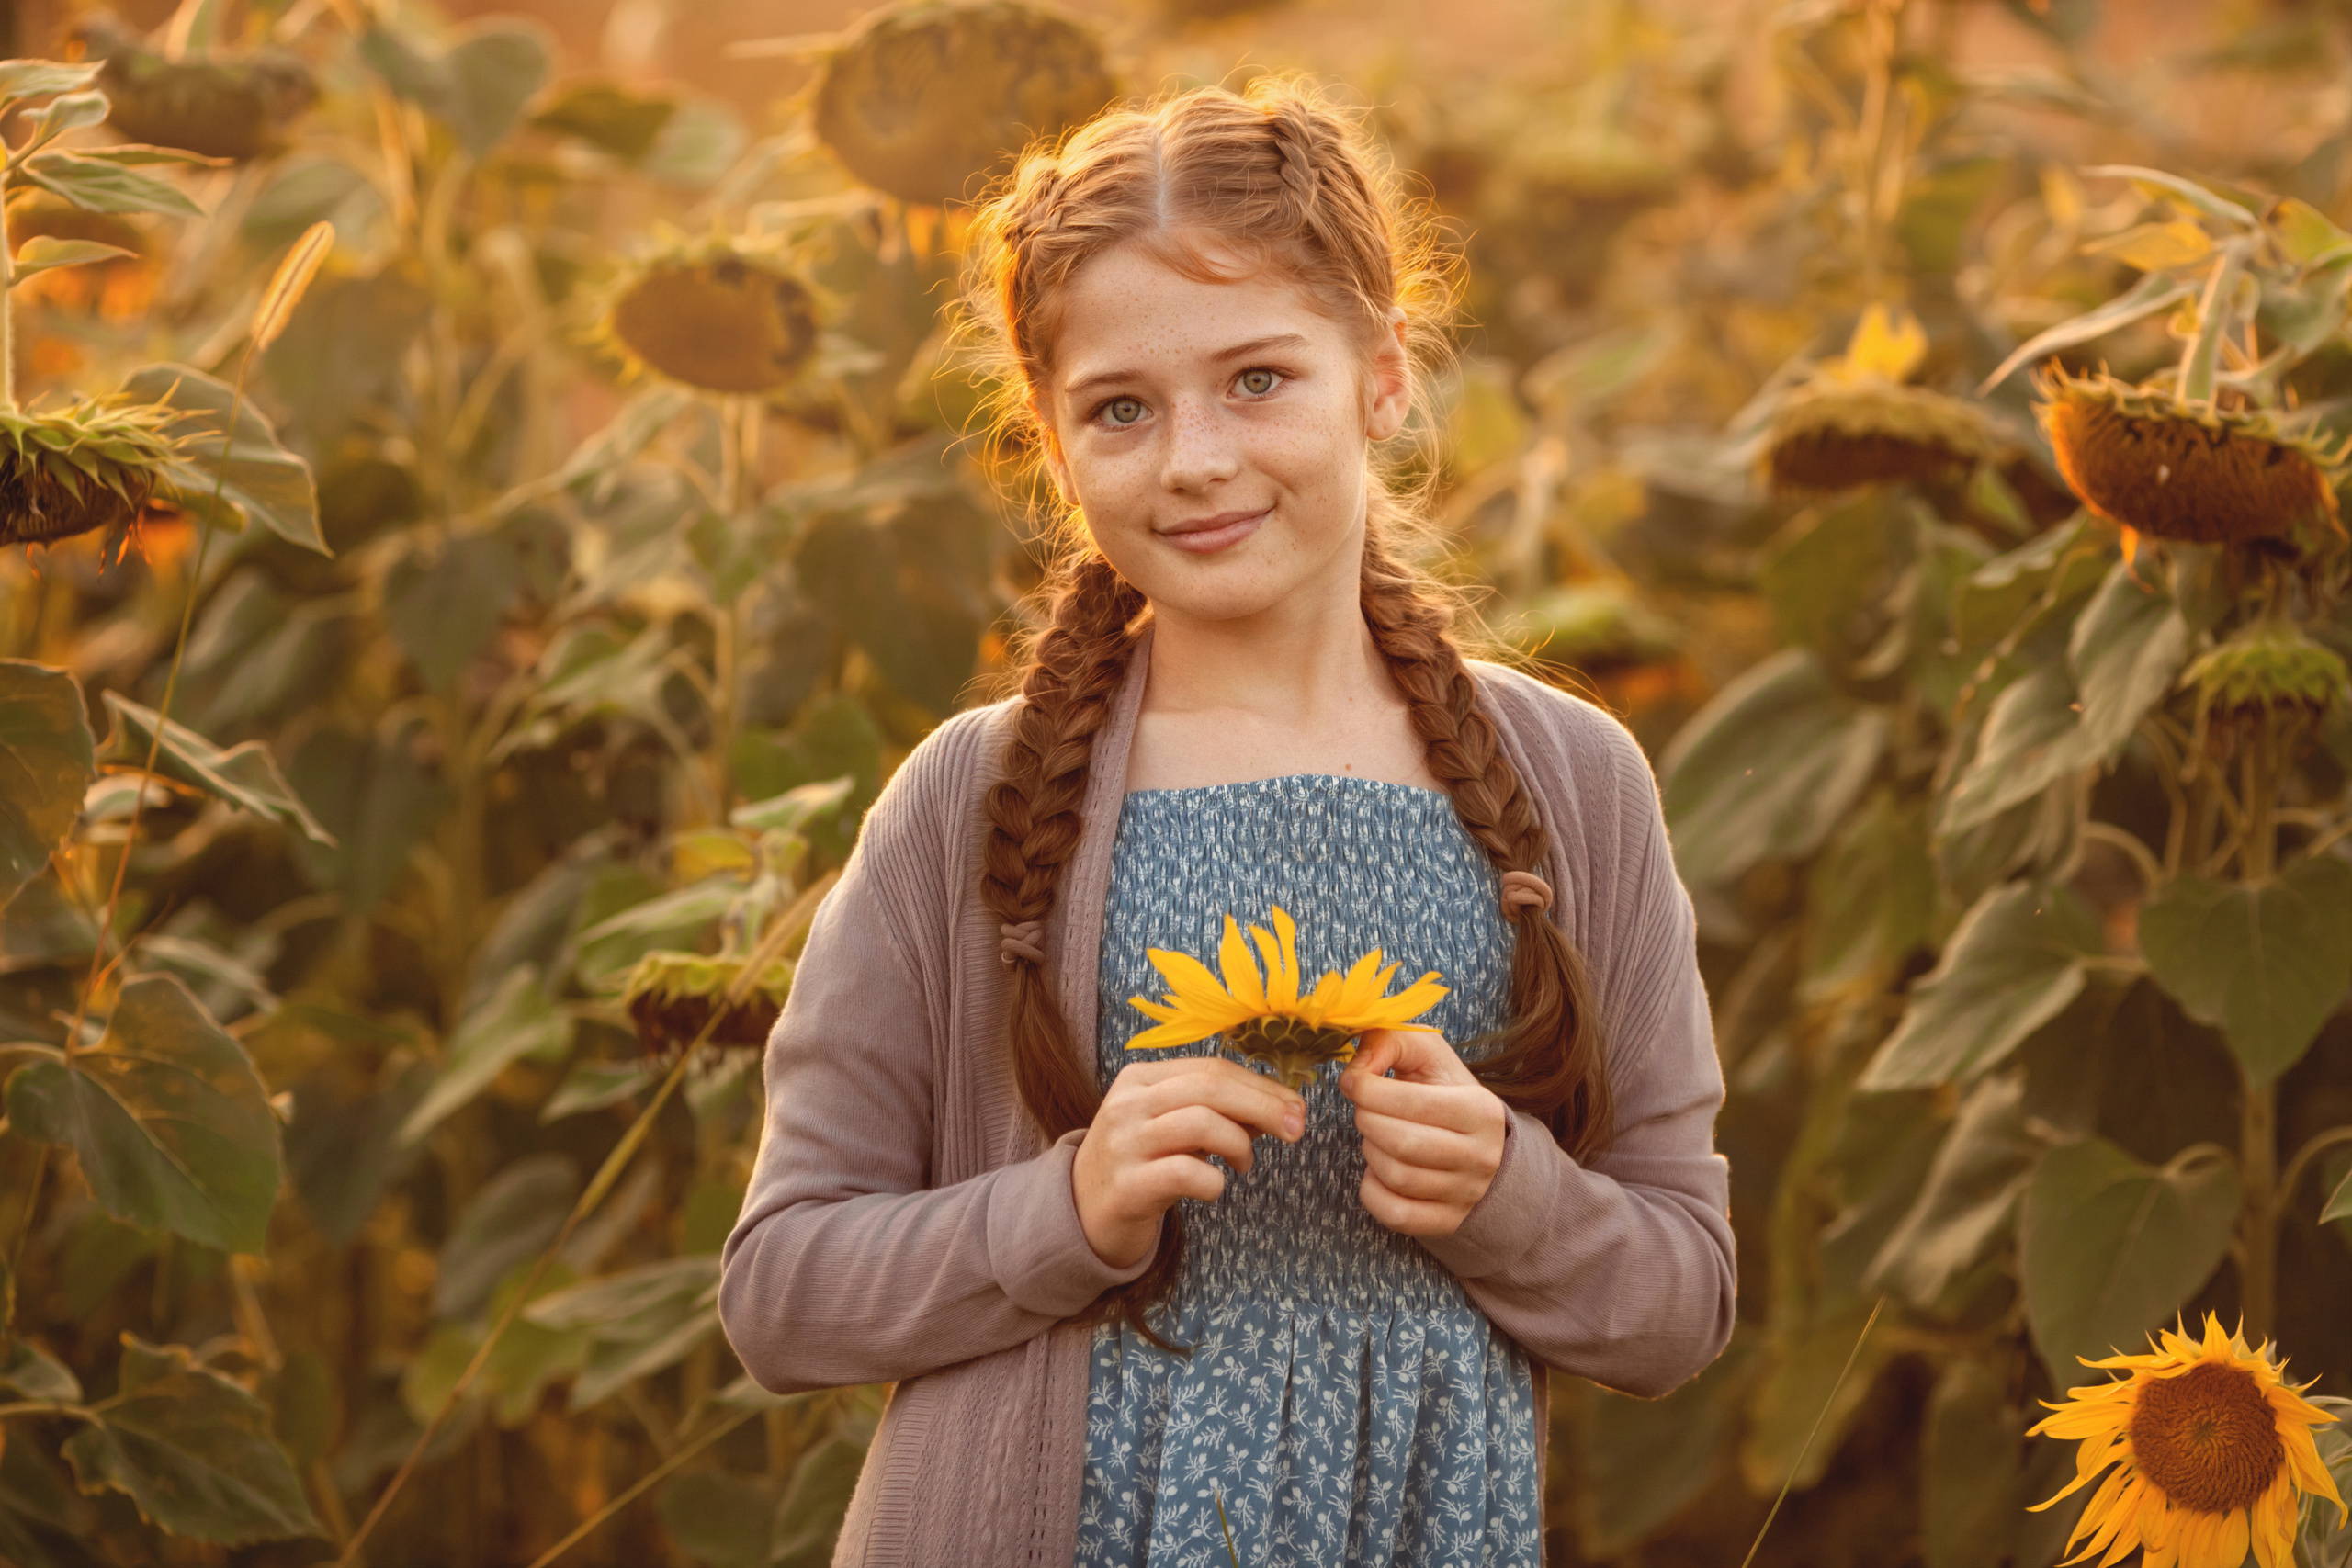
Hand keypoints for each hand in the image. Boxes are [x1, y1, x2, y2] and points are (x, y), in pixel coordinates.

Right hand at [1072, 1056, 1303, 1269]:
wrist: (1080, 1212)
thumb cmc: (1139, 1164)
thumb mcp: (1171, 1127)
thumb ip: (1217, 1112)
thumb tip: (1281, 1107)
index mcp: (1140, 1079)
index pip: (1211, 1069)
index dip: (1261, 1086)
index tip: (1297, 1106)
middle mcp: (1128, 1104)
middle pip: (1210, 1087)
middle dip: (1264, 1105)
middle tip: (1296, 1129)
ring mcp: (1124, 1144)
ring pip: (1200, 1123)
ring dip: (1240, 1143)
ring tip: (1246, 1164)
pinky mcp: (1127, 1186)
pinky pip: (1186, 1173)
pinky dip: (1214, 1181)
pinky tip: (1216, 1188)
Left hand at [1338, 1028, 1508, 1236]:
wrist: (1484, 1143)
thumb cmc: (1446, 1091)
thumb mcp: (1428, 1054)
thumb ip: (1390, 1042)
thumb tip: (1356, 1068)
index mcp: (1480, 1110)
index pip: (1409, 1102)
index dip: (1366, 1089)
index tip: (1353, 1081)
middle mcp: (1480, 1156)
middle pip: (1399, 1142)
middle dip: (1366, 1120)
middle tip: (1363, 1109)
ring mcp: (1466, 1193)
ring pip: (1396, 1177)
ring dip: (1369, 1151)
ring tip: (1375, 1136)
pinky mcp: (1448, 1221)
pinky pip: (1395, 1214)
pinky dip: (1372, 1191)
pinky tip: (1377, 1170)